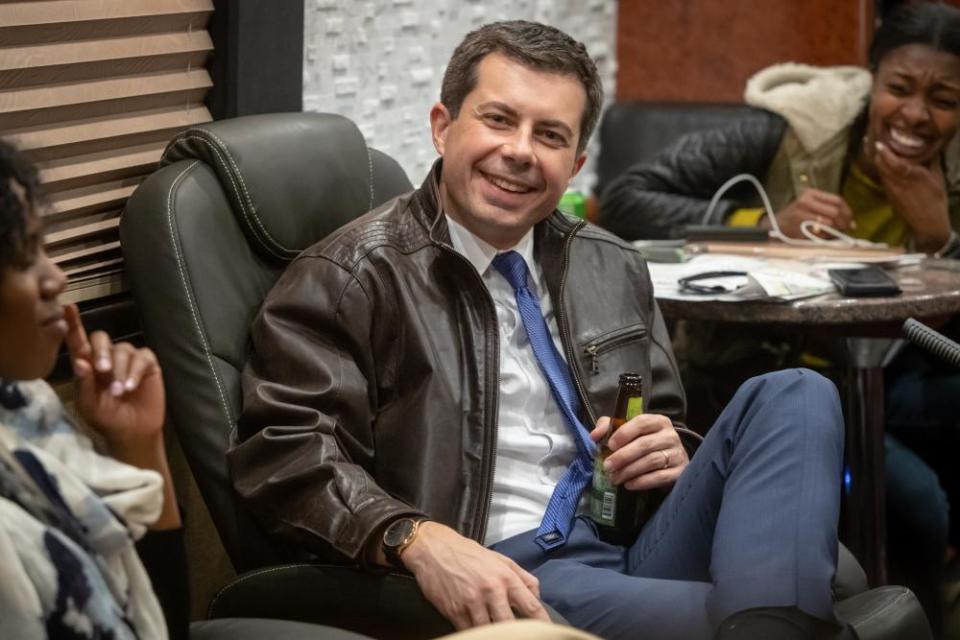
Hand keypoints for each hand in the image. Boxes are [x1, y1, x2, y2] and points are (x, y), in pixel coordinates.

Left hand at [64, 304, 164, 450]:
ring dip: (120, 370)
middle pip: (101, 339)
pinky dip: (135, 372)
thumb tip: (79, 362)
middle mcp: (107, 357)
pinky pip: (142, 357)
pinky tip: (131, 387)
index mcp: (88, 364)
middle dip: (102, 353)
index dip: (73, 324)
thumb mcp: (89, 405)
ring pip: (122, 349)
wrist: (133, 431)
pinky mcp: (148, 364)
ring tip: (120, 392)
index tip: (68, 307)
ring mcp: (128, 359)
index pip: (78, 341)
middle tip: (103, 371)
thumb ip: (84, 384)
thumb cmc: (107, 418)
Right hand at [401, 521, 548, 629]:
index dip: (542, 622)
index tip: (547, 631)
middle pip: (510, 625)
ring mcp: (471, 603)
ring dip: (493, 633)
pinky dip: (475, 631)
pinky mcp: (454, 611)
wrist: (433, 549)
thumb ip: (521, 577)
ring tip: (495, 630)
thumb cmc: (468, 553)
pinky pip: (469, 631)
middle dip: (515, 633)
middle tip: (518, 634)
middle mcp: (491, 591)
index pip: (531, 606)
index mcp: (505, 577)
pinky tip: (477, 627)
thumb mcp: (499, 559)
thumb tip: (537, 595)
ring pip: (489, 631)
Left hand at [590, 414, 687, 490]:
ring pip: (652, 461)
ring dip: (630, 471)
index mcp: (658, 421)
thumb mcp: (627, 431)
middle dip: (623, 456)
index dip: (624, 433)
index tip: (610, 445)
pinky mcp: (680, 471)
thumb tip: (594, 435)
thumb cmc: (643, 443)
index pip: (642, 422)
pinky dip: (642, 481)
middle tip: (607, 466)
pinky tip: (629, 485)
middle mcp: (670, 435)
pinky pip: (660, 477)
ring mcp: (677, 454)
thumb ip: (609, 427)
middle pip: (645, 444)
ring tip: (615, 478)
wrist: (670, 460)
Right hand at [766, 188, 853, 237]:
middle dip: (844, 222)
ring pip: (829, 221)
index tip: (851, 222)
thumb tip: (851, 223)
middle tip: (846, 230)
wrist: (774, 225)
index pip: (837, 200)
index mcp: (811, 193)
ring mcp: (802, 212)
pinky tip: (824, 236)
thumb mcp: (809, 207)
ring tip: (835, 234)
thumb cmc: (795, 218)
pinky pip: (820, 231)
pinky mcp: (799, 224)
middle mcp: (806, 200)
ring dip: (835, 230)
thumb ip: (828, 210)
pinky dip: (825, 235)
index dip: (848, 212)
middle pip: (835, 210)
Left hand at [872, 141, 951, 252]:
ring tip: (877, 151)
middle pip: (883, 167)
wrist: (928, 222)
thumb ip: (932, 162)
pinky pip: (883, 180)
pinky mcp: (889, 196)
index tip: (879, 144)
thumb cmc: (936, 199)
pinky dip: (882, 171)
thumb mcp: (938, 178)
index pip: (896, 163)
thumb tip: (931, 148)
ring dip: (878, 162)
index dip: (886, 154)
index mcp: (915, 177)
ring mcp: (893, 191)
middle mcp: (900, 183)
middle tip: (875, 143)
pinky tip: (883, 166)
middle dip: (878, 155)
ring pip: (881, 173)